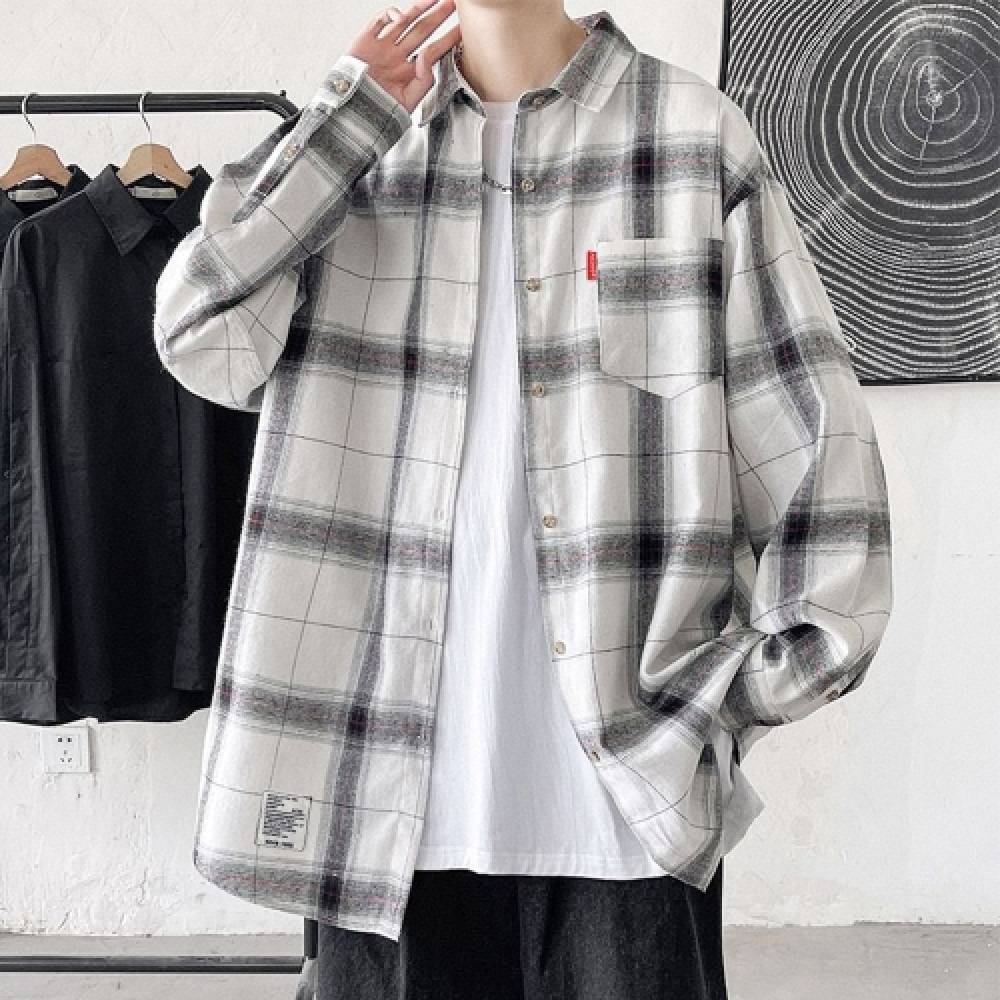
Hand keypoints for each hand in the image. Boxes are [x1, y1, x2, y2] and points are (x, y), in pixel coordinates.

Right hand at [347, 0, 461, 113]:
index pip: (433, 51)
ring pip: (405, 22)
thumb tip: (428, 56)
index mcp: (408, 72)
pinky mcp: (366, 40)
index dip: (448, 39)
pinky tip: (402, 16)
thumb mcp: (409, 102)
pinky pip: (380, 21)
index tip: (463, 29)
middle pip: (422, 31)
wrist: (353, 112)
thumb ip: (424, 80)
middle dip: (438, 16)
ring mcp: (383, 47)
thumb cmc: (378, 111)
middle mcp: (397, 57)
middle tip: (454, 3)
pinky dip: (392, 15)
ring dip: (421, 8)